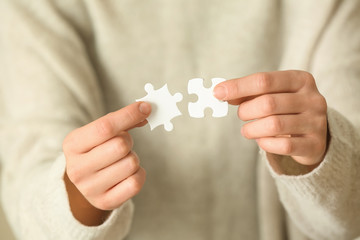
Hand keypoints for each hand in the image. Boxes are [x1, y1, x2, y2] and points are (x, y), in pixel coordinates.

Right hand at [63, 102, 150, 224]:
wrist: (86, 183)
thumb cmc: (96, 151)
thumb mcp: (100, 133)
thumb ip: (122, 121)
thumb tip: (145, 109)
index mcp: (72, 144)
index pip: (104, 127)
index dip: (128, 115)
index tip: (145, 107)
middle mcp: (77, 168)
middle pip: (120, 145)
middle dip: (128, 141)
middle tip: (122, 145)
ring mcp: (90, 188)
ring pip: (131, 163)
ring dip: (133, 158)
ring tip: (121, 161)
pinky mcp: (105, 202)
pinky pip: (135, 182)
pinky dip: (139, 174)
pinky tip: (128, 174)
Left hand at [214, 70, 327, 165]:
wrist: (315, 133)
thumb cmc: (286, 108)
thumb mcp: (272, 94)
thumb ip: (249, 92)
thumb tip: (221, 92)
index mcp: (300, 80)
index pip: (264, 80)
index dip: (238, 87)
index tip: (218, 93)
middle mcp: (313, 99)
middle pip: (268, 103)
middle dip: (246, 111)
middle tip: (241, 115)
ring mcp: (316, 122)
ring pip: (274, 125)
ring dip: (252, 129)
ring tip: (247, 130)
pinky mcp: (315, 144)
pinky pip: (284, 146)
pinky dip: (265, 143)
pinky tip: (262, 140)